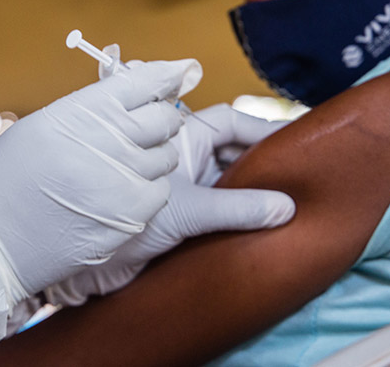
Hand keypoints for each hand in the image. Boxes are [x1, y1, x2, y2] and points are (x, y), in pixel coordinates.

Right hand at [0, 59, 200, 305]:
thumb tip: (136, 88)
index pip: (143, 81)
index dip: (167, 73)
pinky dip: (147, 189)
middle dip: (160, 117)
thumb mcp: (42, 125)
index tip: (181, 71)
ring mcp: (124, 179)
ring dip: (153, 155)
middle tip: (147, 125)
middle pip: (164, 117)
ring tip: (120, 166)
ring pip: (167, 155)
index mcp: (83, 111)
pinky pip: (161, 190)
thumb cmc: (11, 180)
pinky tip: (118, 193)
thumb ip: (90, 106)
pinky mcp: (134, 214)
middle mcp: (109, 140)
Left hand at [45, 104, 294, 305]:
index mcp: (179, 139)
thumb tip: (285, 207)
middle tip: (301, 173)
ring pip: (230, 178)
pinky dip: (243, 212)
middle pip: (235, 149)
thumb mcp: (188, 210)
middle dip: (265, 159)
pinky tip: (266, 221)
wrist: (87, 266)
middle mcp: (184, 158)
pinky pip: (223, 206)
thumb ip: (237, 208)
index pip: (231, 122)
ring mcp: (186, 186)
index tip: (298, 141)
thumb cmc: (122, 221)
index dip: (263, 129)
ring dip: (255, 187)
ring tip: (292, 197)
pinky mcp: (186, 214)